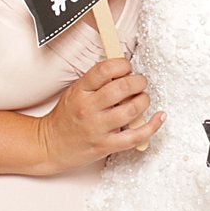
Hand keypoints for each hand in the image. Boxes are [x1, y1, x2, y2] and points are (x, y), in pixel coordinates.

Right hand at [37, 57, 162, 172]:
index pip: (105, 70)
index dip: (122, 64)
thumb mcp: (75, 92)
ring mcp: (98, 128)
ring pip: (131, 110)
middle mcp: (89, 108)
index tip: (127, 67)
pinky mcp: (106, 145)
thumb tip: (122, 70)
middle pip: (122, 88)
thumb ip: (96, 82)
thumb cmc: (65, 118)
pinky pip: (135, 136)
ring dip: (144, 100)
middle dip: (139, 81)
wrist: (50, 145)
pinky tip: (159, 118)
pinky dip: (152, 126)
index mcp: (80, 91)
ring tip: (143, 98)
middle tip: (140, 82)